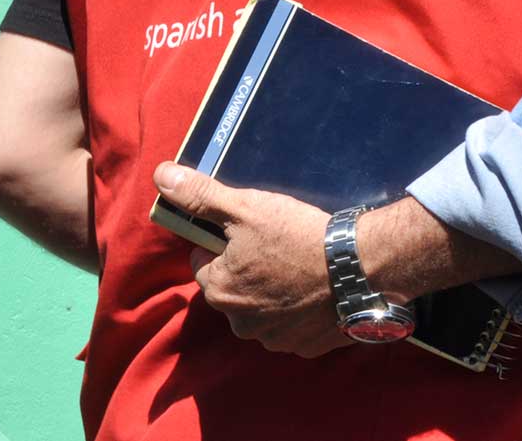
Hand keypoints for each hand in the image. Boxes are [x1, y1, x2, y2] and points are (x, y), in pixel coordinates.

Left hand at [153, 162, 351, 355]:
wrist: (360, 269)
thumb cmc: (298, 236)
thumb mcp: (246, 208)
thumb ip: (200, 196)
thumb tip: (161, 176)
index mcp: (218, 290)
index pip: (203, 260)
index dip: (223, 241)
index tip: (251, 229)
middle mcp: (239, 323)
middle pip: (233, 287)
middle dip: (248, 268)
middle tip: (279, 245)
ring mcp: (274, 338)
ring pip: (262, 307)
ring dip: (273, 291)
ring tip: (300, 265)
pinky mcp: (304, 346)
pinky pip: (293, 324)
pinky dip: (300, 309)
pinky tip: (316, 287)